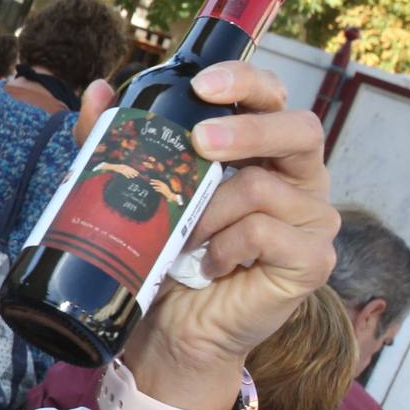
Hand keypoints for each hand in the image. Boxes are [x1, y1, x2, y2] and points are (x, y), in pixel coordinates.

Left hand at [115, 62, 338, 403]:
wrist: (173, 328)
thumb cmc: (166, 253)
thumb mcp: (141, 189)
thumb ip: (121, 140)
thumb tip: (96, 92)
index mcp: (267, 151)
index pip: (274, 98)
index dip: (247, 81)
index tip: (201, 84)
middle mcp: (301, 179)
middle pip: (301, 129)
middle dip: (247, 130)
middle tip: (199, 141)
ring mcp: (313, 220)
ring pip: (264, 189)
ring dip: (209, 210)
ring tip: (183, 236)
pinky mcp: (312, 261)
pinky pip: (264, 234)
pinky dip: (224, 246)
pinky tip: (207, 264)